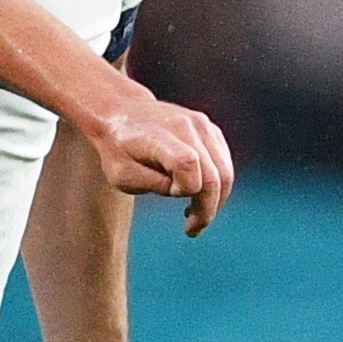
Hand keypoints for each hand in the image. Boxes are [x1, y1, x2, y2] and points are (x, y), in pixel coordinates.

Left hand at [84, 91, 234, 235]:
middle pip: (213, 175)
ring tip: (196, 217)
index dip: (185, 189)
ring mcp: (203, 126)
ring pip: (224, 172)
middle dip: (207, 209)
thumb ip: (154, 184)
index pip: (187, 164)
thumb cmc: (118, 149)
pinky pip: (223, 164)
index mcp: (160, 136)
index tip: (172, 194)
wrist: (122, 112)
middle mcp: (187, 127)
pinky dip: (218, 186)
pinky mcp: (210, 130)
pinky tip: (198, 196)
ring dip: (216, 201)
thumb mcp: (122, 175)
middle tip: (192, 230)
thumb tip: (186, 190)